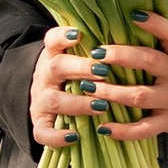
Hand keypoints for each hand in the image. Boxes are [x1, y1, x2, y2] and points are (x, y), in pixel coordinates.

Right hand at [29, 22, 100, 148]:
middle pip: (57, 67)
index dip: (63, 36)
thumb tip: (128, 30)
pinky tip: (74, 137)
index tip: (79, 34)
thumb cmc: (71, 75)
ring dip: (79, 103)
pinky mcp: (39, 122)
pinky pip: (42, 132)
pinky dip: (56, 137)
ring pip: (54, 100)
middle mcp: (44, 75)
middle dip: (81, 68)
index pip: (52, 39)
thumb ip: (94, 49)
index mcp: (53, 55)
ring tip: (102, 105)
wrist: (44, 98)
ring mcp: (40, 100)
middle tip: (103, 71)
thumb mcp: (76, 58)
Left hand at [77, 13, 167, 142]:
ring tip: (88, 87)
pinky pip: (144, 128)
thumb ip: (160, 46)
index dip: (155, 24)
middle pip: (148, 61)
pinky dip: (122, 130)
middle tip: (96, 54)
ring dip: (111, 91)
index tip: (134, 14)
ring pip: (139, 95)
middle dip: (119, 56)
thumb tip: (125, 23)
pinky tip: (103, 127)